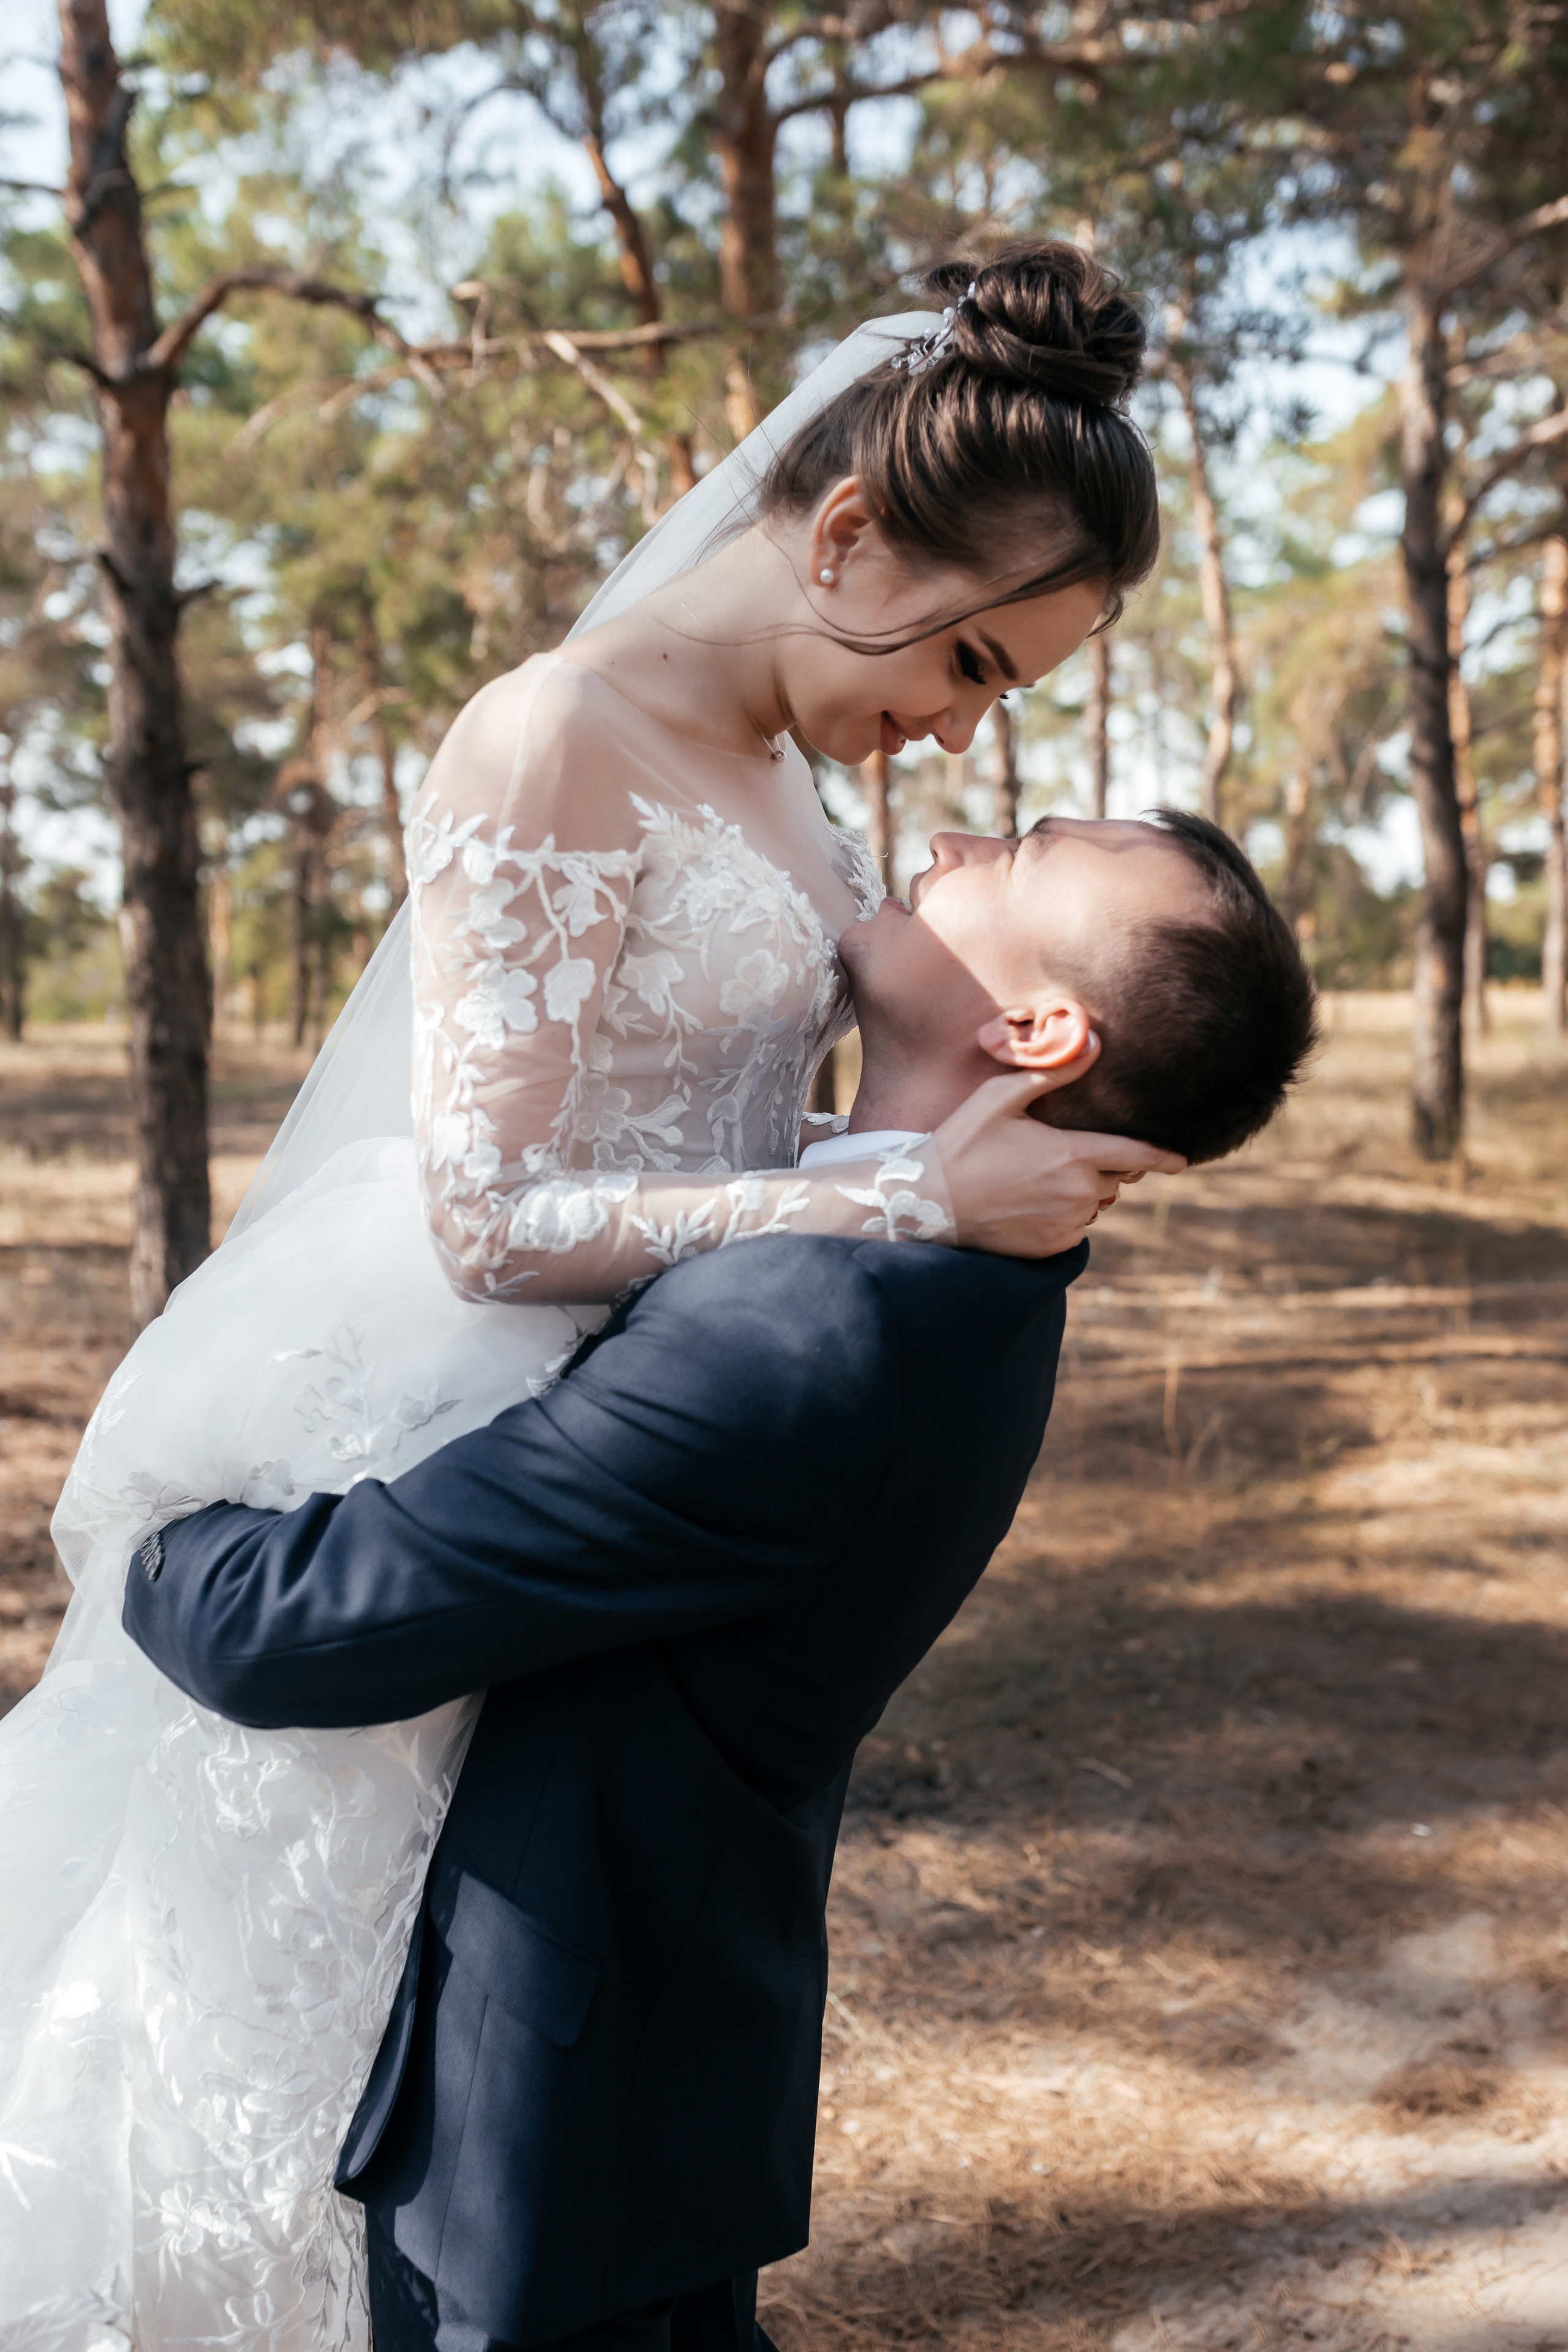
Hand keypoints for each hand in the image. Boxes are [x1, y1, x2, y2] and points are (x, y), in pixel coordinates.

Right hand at [932, 1063, 1184, 1258]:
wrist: (928, 1202)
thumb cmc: (962, 1142)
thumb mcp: (1002, 1097)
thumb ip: (1054, 1074)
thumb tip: (1094, 1044)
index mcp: (1074, 1156)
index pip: (1137, 1156)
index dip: (1164, 1157)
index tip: (1182, 1160)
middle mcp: (1079, 1194)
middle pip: (1113, 1178)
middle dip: (1099, 1166)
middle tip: (1056, 1155)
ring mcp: (1066, 1224)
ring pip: (1093, 1204)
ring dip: (1079, 1191)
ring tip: (1034, 1178)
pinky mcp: (1050, 1248)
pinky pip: (1074, 1229)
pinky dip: (1062, 1215)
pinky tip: (1026, 1202)